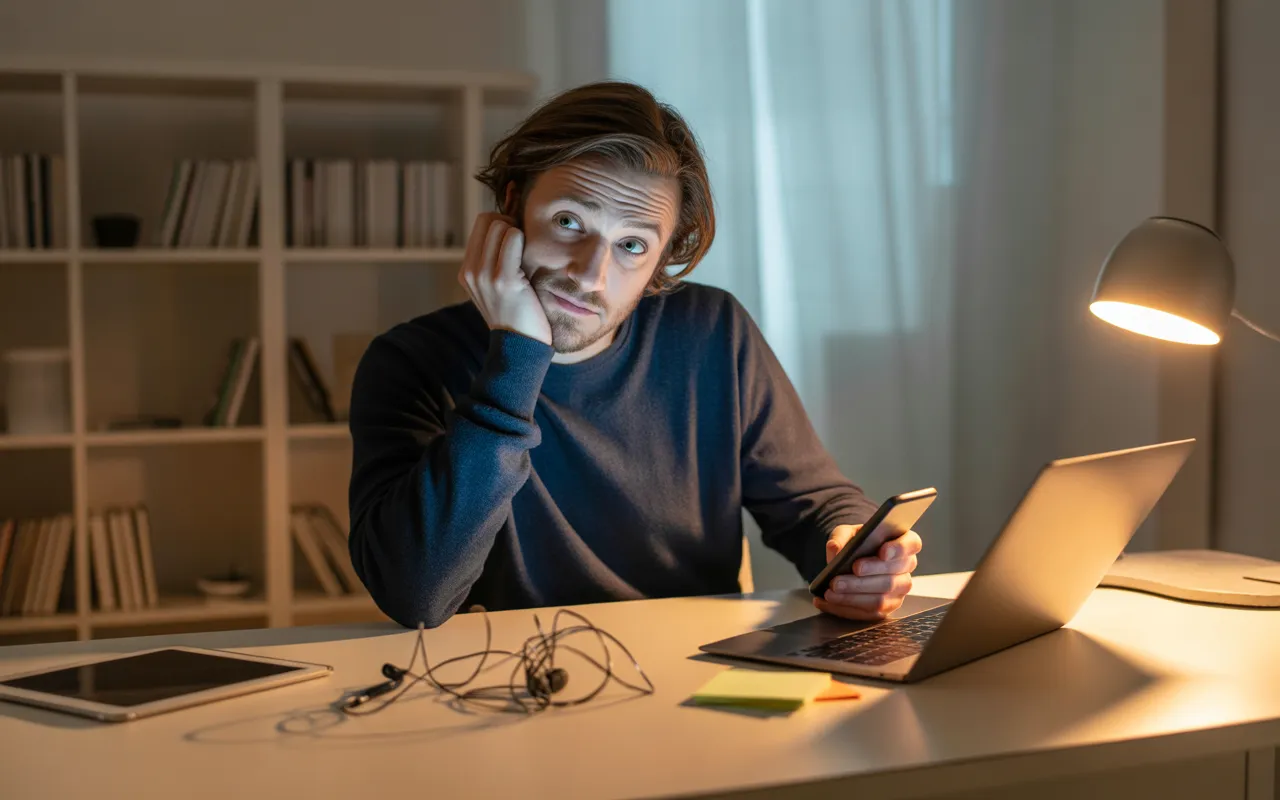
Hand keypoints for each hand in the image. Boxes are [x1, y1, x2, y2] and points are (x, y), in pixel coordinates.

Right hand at [458, 212, 551, 344]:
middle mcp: (470, 271)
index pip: (481, 223)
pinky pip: (513, 238)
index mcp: (466, 271)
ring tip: (526, 254)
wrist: (520, 346)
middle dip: (510, 224)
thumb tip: (509, 229)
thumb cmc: (517, 313)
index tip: (517, 240)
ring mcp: (484, 275)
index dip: (502, 223)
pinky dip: (524, 240)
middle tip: (524, 244)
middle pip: (488, 220)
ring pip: (500, 226)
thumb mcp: (495, 288)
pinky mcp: (504, 279)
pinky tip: (530, 259)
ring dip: (518, 233)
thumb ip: (493, 263)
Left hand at [813, 525, 921, 621]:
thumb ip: (841, 536)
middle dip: (864, 579)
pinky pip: (869, 612)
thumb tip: (835, 548)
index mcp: (904, 542)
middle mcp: (907, 567)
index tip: (882, 552)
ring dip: (852, 596)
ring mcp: (899, 590)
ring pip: (880, 598)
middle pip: (892, 576)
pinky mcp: (888, 607)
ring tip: (830, 591)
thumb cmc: (856, 543)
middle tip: (839, 579)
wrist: (852, 560)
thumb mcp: (847, 533)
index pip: (911, 544)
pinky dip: (845, 607)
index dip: (899, 549)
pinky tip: (827, 601)